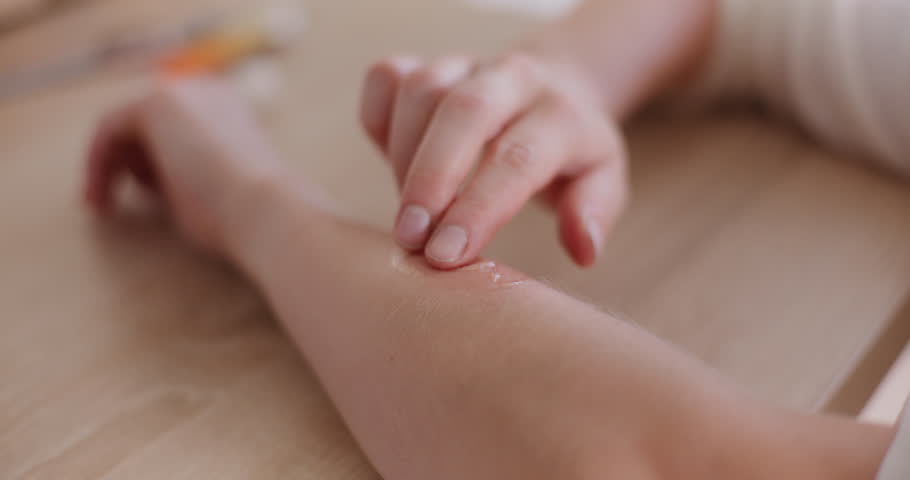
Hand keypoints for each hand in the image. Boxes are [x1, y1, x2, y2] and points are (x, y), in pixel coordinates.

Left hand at [84, 78, 286, 254]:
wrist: (266, 210)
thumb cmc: (244, 214)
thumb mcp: (212, 188)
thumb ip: (184, 173)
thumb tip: (154, 180)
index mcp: (229, 111)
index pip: (172, 128)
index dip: (147, 162)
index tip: (138, 197)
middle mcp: (207, 93)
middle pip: (145, 123)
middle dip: (124, 162)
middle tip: (108, 201)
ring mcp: (183, 93)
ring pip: (124, 125)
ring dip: (108, 164)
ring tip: (107, 203)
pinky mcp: (157, 104)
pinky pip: (109, 128)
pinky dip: (98, 161)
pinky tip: (99, 194)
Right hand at [360, 53, 628, 268]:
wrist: (555, 88)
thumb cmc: (570, 152)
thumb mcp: (601, 182)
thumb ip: (592, 212)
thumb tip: (581, 249)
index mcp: (561, 114)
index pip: (518, 158)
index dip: (478, 208)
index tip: (447, 255)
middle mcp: (514, 78)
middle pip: (465, 111)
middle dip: (429, 179)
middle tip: (410, 239)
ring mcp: (466, 64)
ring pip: (420, 90)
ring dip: (402, 158)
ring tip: (409, 216)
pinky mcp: (426, 61)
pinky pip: (386, 79)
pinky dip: (377, 121)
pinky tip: (390, 164)